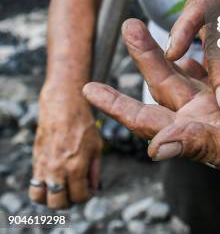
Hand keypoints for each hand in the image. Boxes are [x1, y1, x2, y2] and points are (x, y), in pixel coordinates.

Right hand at [29, 84, 101, 208]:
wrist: (63, 105)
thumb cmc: (83, 124)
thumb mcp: (96, 145)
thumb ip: (95, 170)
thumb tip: (95, 188)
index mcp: (76, 166)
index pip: (79, 197)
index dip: (86, 196)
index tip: (89, 189)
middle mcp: (58, 169)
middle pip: (58, 203)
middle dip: (69, 201)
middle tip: (76, 190)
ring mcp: (44, 166)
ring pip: (41, 198)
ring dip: (51, 197)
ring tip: (62, 188)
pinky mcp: (36, 160)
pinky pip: (34, 184)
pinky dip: (43, 187)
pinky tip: (54, 177)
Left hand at [83, 19, 219, 183]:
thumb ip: (200, 144)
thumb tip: (152, 148)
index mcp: (196, 135)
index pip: (146, 120)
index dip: (116, 105)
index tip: (89, 88)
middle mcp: (202, 120)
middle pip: (162, 84)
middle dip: (143, 55)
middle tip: (128, 24)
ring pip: (184, 72)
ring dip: (163, 51)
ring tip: (145, 26)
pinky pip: (211, 70)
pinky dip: (197, 55)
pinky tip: (186, 42)